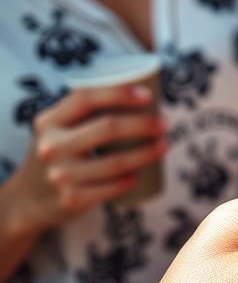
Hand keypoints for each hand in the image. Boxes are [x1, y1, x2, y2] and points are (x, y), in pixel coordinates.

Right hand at [7, 84, 165, 236]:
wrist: (27, 199)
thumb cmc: (60, 150)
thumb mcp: (60, 126)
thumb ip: (86, 107)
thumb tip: (143, 82)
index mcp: (50, 121)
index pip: (86, 97)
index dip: (120, 93)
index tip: (149, 96)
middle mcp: (50, 146)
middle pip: (107, 128)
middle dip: (144, 124)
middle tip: (166, 123)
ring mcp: (58, 175)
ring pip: (114, 162)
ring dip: (146, 154)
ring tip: (164, 145)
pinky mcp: (68, 200)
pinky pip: (107, 190)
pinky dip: (126, 181)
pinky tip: (139, 176)